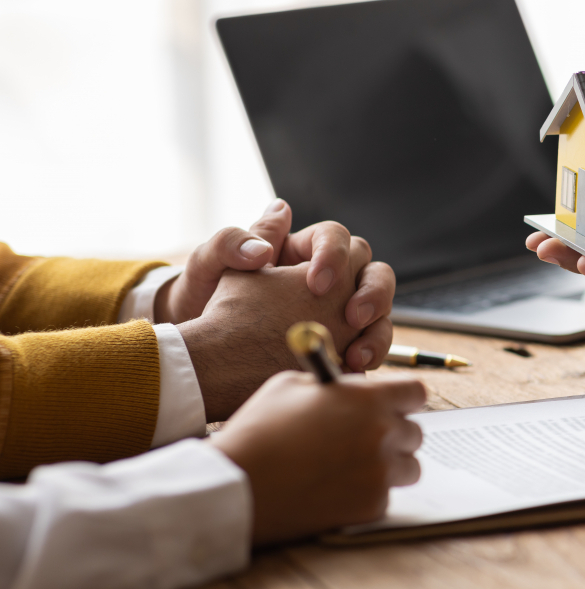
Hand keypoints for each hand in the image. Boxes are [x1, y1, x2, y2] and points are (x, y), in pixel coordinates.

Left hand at [154, 198, 395, 369]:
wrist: (200, 347)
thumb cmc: (203, 295)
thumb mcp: (210, 265)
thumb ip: (236, 240)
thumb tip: (275, 219)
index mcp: (302, 250)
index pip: (336, 237)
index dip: (335, 255)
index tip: (316, 283)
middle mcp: (330, 278)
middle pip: (373, 270)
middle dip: (372, 292)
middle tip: (352, 316)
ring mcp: (341, 312)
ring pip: (382, 310)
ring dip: (378, 330)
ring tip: (357, 355)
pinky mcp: (344, 342)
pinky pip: (371, 345)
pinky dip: (369, 356)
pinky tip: (352, 369)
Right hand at [210, 372, 423, 544]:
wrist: (238, 485)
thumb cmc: (259, 430)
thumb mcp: (290, 385)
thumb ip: (333, 386)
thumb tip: (353, 390)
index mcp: (369, 399)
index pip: (416, 393)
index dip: (404, 399)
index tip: (394, 406)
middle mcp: (383, 434)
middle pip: (414, 432)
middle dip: (394, 434)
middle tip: (367, 439)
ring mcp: (380, 473)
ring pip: (408, 467)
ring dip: (389, 466)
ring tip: (354, 467)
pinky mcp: (371, 506)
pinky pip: (385, 496)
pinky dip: (368, 494)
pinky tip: (337, 490)